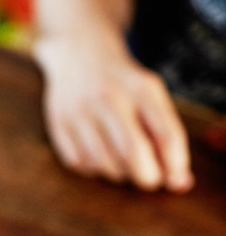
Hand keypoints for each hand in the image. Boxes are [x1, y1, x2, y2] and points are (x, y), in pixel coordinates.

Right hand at [35, 34, 192, 191]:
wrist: (78, 53)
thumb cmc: (122, 82)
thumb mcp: (150, 95)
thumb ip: (166, 134)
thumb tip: (179, 182)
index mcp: (140, 88)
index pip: (166, 135)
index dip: (175, 165)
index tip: (177, 180)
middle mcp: (108, 97)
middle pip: (132, 152)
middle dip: (146, 176)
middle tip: (149, 179)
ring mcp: (79, 111)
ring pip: (104, 163)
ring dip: (118, 174)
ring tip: (123, 164)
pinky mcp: (57, 123)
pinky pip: (79, 163)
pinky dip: (93, 169)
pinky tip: (99, 156)